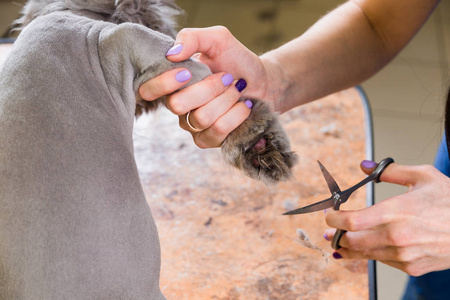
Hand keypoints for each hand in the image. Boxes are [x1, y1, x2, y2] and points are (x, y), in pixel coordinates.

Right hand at [139, 26, 268, 147]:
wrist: (263, 81)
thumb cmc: (237, 60)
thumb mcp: (217, 39)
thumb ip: (192, 38)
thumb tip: (172, 54)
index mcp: (172, 82)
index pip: (147, 90)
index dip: (164, 83)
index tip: (188, 71)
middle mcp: (177, 105)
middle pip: (177, 105)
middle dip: (209, 88)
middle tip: (227, 77)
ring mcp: (192, 126)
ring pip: (201, 118)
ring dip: (226, 99)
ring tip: (237, 90)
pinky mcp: (208, 140)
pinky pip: (217, 131)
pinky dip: (236, 114)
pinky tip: (243, 105)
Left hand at [324, 161, 449, 275]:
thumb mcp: (423, 176)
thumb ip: (389, 171)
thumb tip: (364, 166)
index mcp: (397, 211)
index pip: (352, 220)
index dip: (334, 218)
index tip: (330, 212)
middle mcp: (398, 236)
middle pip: (352, 241)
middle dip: (335, 235)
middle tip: (329, 230)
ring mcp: (405, 254)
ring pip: (364, 254)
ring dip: (348, 248)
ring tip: (338, 243)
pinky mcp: (411, 266)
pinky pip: (382, 261)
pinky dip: (370, 255)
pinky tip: (365, 249)